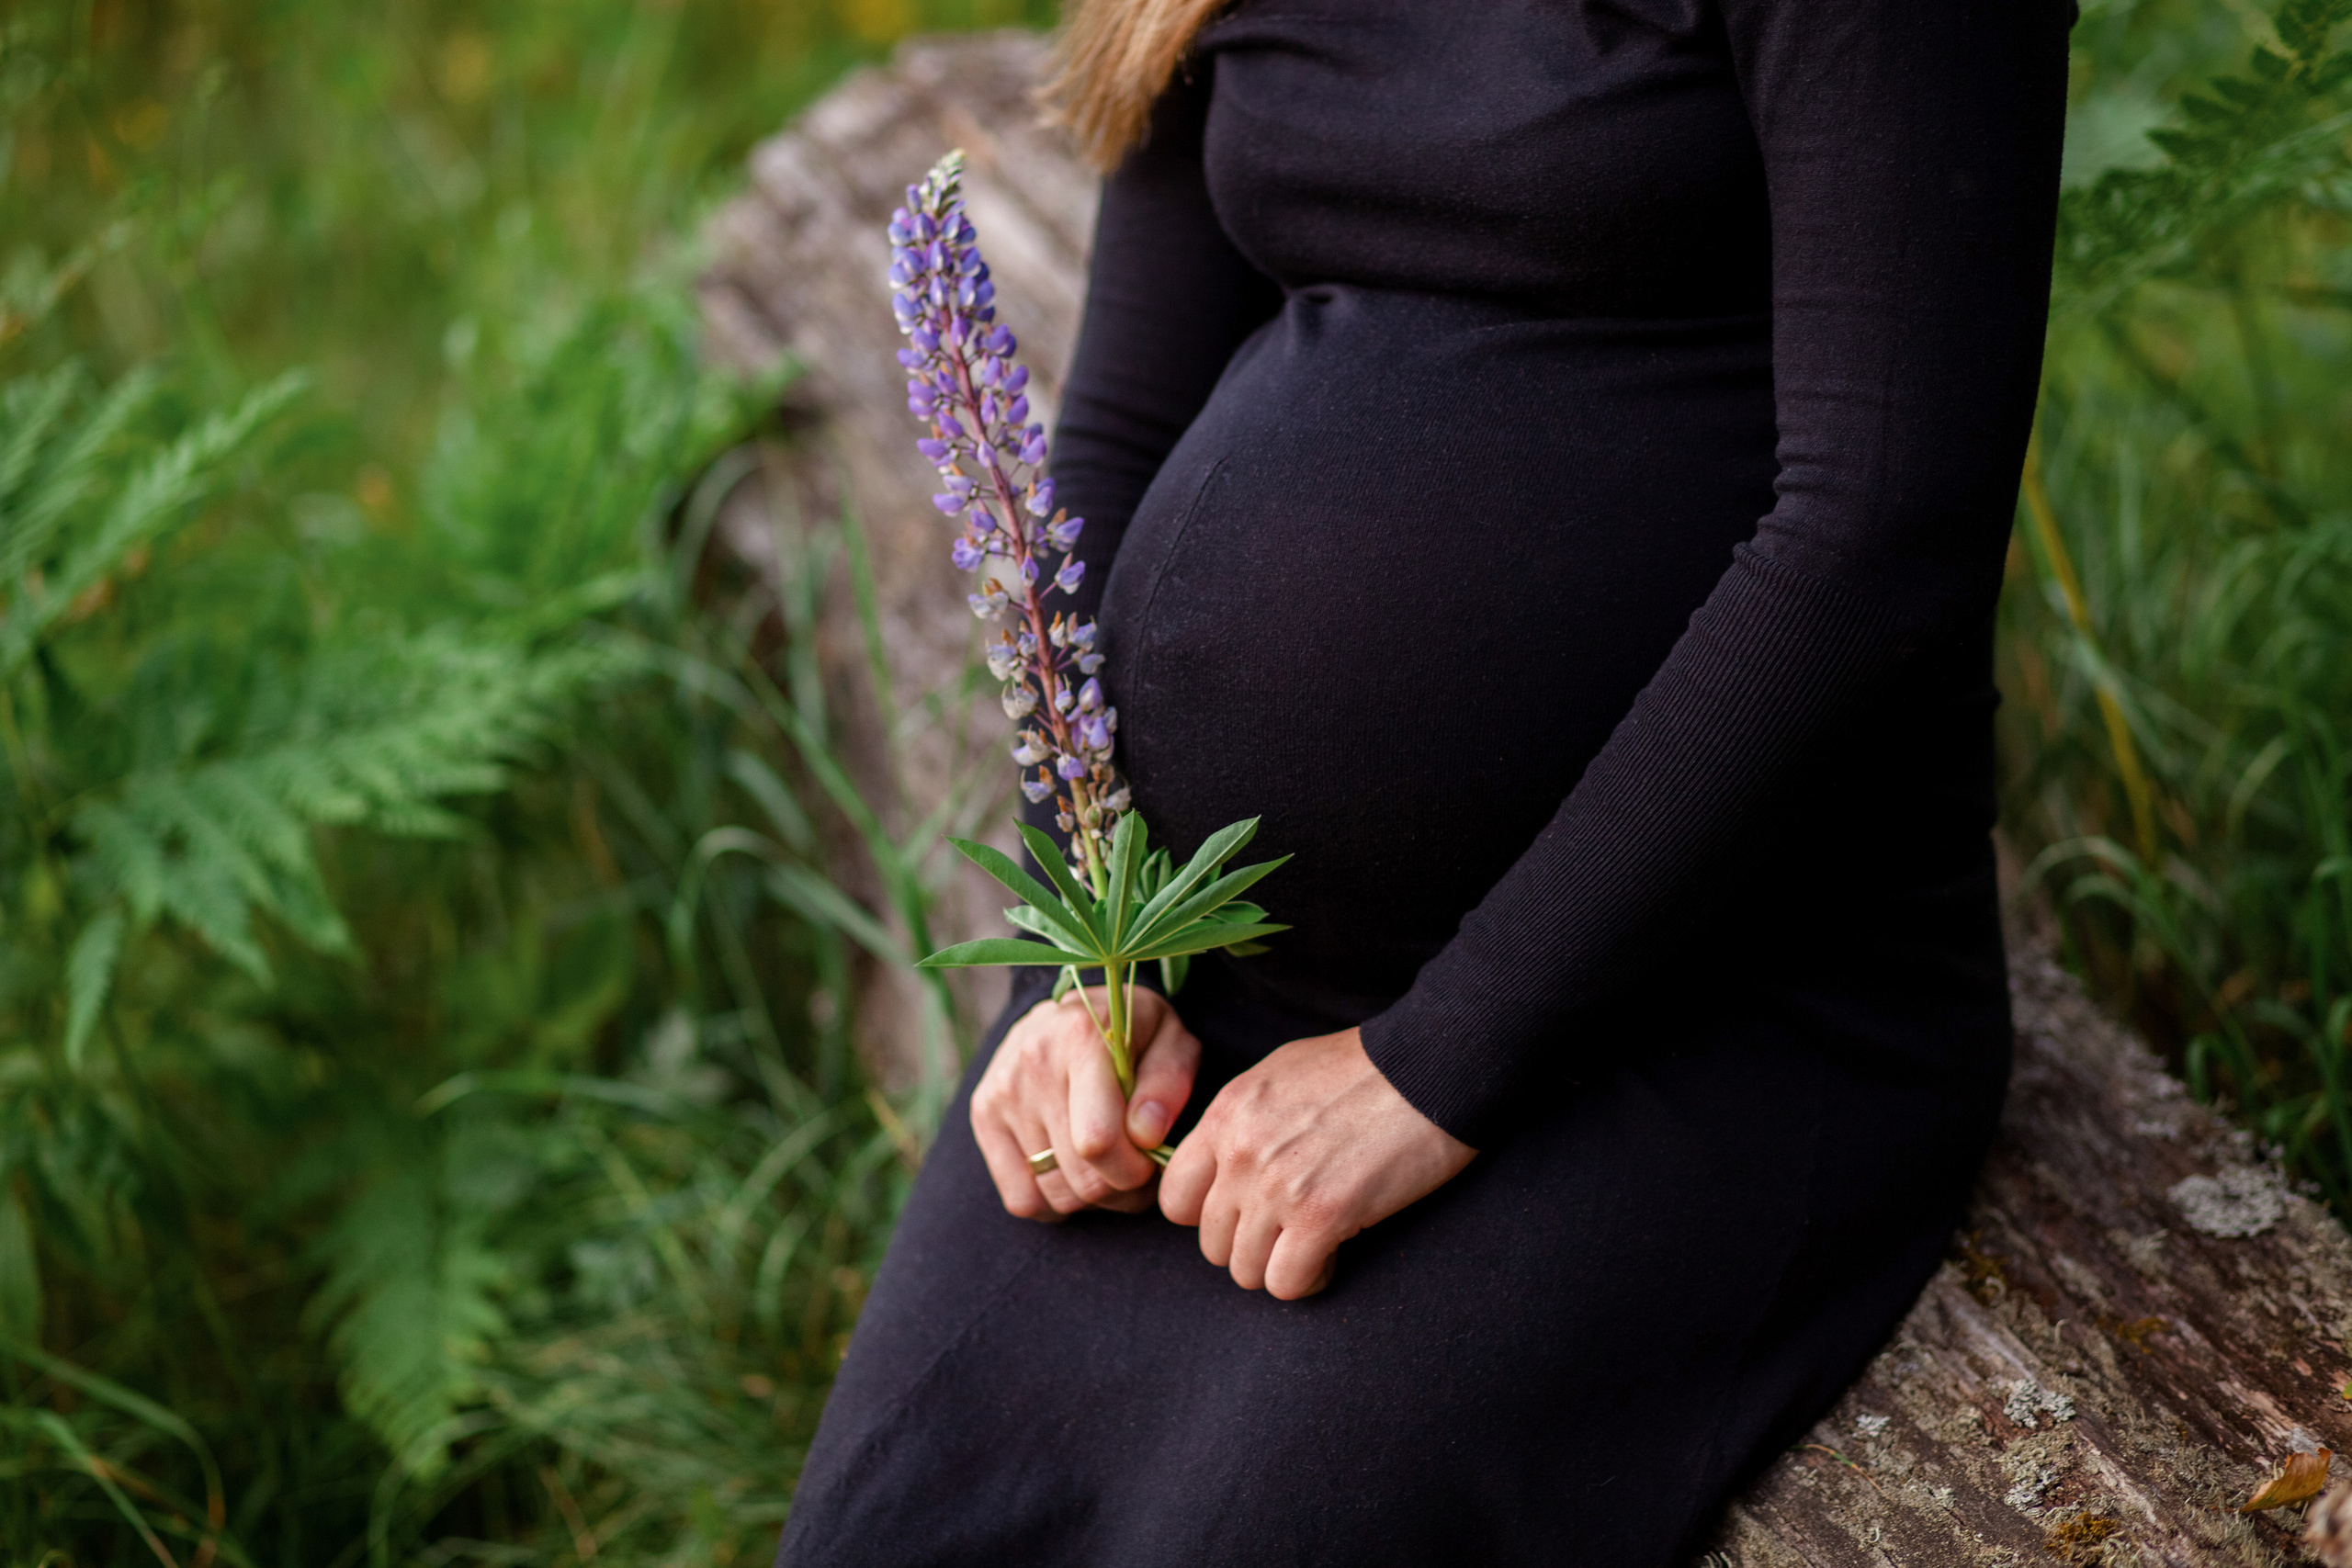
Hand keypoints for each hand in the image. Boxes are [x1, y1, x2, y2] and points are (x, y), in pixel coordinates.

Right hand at [971, 986, 1200, 1219]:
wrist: (1073, 1011)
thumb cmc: (1134, 1032)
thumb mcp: (1172, 1041)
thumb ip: (1168, 1085)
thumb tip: (1146, 1136)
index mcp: (1082, 1040)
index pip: (1098, 1142)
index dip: (1135, 1171)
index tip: (1150, 1159)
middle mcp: (1032, 1064)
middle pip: (1080, 1177)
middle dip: (1120, 1189)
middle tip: (1137, 1168)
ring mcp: (1002, 1092)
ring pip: (1054, 1194)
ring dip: (1090, 1197)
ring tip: (1108, 1166)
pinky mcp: (983, 1115)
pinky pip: (1021, 1199)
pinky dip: (1053, 1202)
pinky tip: (1072, 1172)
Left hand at [1158, 1028, 1475, 1299]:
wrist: (1431, 1067)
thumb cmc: (1364, 1069)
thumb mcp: (1280, 1075)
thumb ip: (1242, 1121)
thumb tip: (1224, 1164)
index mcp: (1226, 1114)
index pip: (1174, 1199)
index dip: (1207, 1215)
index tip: (1244, 1212)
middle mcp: (1241, 1152)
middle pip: (1212, 1243)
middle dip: (1249, 1245)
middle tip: (1288, 1229)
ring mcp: (1277, 1185)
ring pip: (1244, 1270)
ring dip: (1279, 1266)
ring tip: (1313, 1244)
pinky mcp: (1322, 1215)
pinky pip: (1286, 1282)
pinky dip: (1309, 1279)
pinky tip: (1332, 1254)